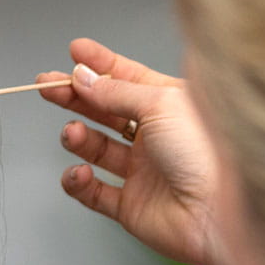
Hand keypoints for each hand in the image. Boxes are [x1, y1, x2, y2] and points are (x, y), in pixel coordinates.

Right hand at [37, 38, 234, 264]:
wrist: (216, 213)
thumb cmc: (205, 154)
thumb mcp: (160, 104)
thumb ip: (116, 91)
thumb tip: (83, 77)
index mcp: (169, 106)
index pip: (128, 77)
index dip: (100, 64)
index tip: (74, 51)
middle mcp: (155, 136)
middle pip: (105, 110)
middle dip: (75, 97)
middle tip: (48, 87)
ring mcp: (141, 172)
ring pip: (96, 149)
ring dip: (78, 138)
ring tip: (72, 133)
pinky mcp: (129, 206)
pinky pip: (93, 192)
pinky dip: (79, 182)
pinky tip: (78, 172)